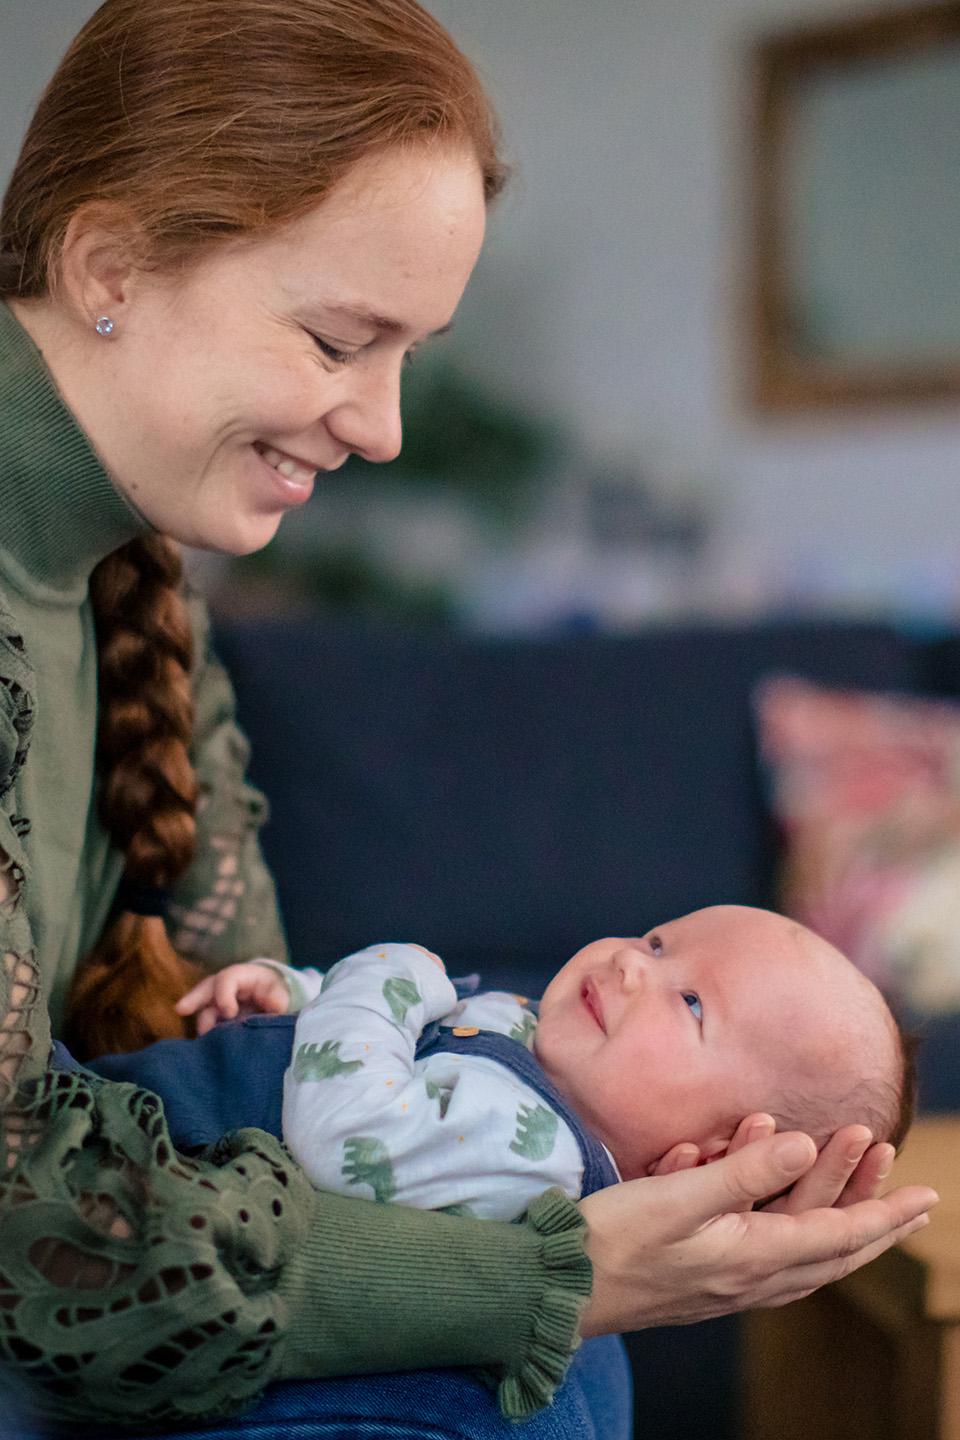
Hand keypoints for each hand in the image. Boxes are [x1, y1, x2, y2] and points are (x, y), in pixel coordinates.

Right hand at [175, 962, 289, 1034]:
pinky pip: (208, 1024)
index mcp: (242, 976)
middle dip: (194, 998)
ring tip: (204, 1042)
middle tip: (180, 1009)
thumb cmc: (275, 992)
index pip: (227, 978)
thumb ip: (278, 998)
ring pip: (205, 1010)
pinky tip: (206, 1048)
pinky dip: (207, 1034)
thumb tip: (274, 1005)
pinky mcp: (218, 1018)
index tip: (229, 1013)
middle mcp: (226, 987)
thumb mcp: (280, 991)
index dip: (224, 994)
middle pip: (207, 988)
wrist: (274, 1000)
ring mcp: (219, 1002)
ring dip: (203, 1024)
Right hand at [577, 1126, 936, 1336]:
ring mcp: (732, 1285)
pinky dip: (800, 1232)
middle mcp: (753, 1278)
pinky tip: (798, 1223)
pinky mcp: (711, 1281)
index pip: (839, 1233)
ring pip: (807, 1255)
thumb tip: (804, 1145)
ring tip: (865, 1192)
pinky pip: (775, 1258)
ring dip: (840, 1219)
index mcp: (754, 1258)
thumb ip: (744, 1171)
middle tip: (913, 1195)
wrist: (565, 1288)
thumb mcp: (679, 1197)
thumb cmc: (616, 1240)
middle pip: (834, 1251)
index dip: (885, 1212)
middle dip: (876, 1218)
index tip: (927, 1194)